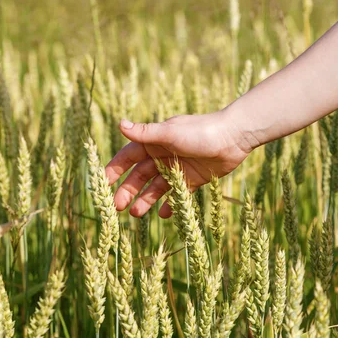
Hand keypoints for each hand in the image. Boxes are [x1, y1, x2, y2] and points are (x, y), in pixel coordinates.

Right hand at [105, 110, 252, 217]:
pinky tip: (164, 214)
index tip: (103, 184)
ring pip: (156, 187)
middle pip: (139, 176)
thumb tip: (120, 123)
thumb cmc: (200, 131)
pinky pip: (177, 194)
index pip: (128, 157)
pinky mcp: (192, 179)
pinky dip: (170, 204)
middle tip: (118, 207)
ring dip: (145, 200)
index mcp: (154, 142)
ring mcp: (177, 168)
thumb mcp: (170, 133)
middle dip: (127, 190)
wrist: (234, 137)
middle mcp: (163, 155)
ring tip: (136, 214)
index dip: (115, 170)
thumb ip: (145, 132)